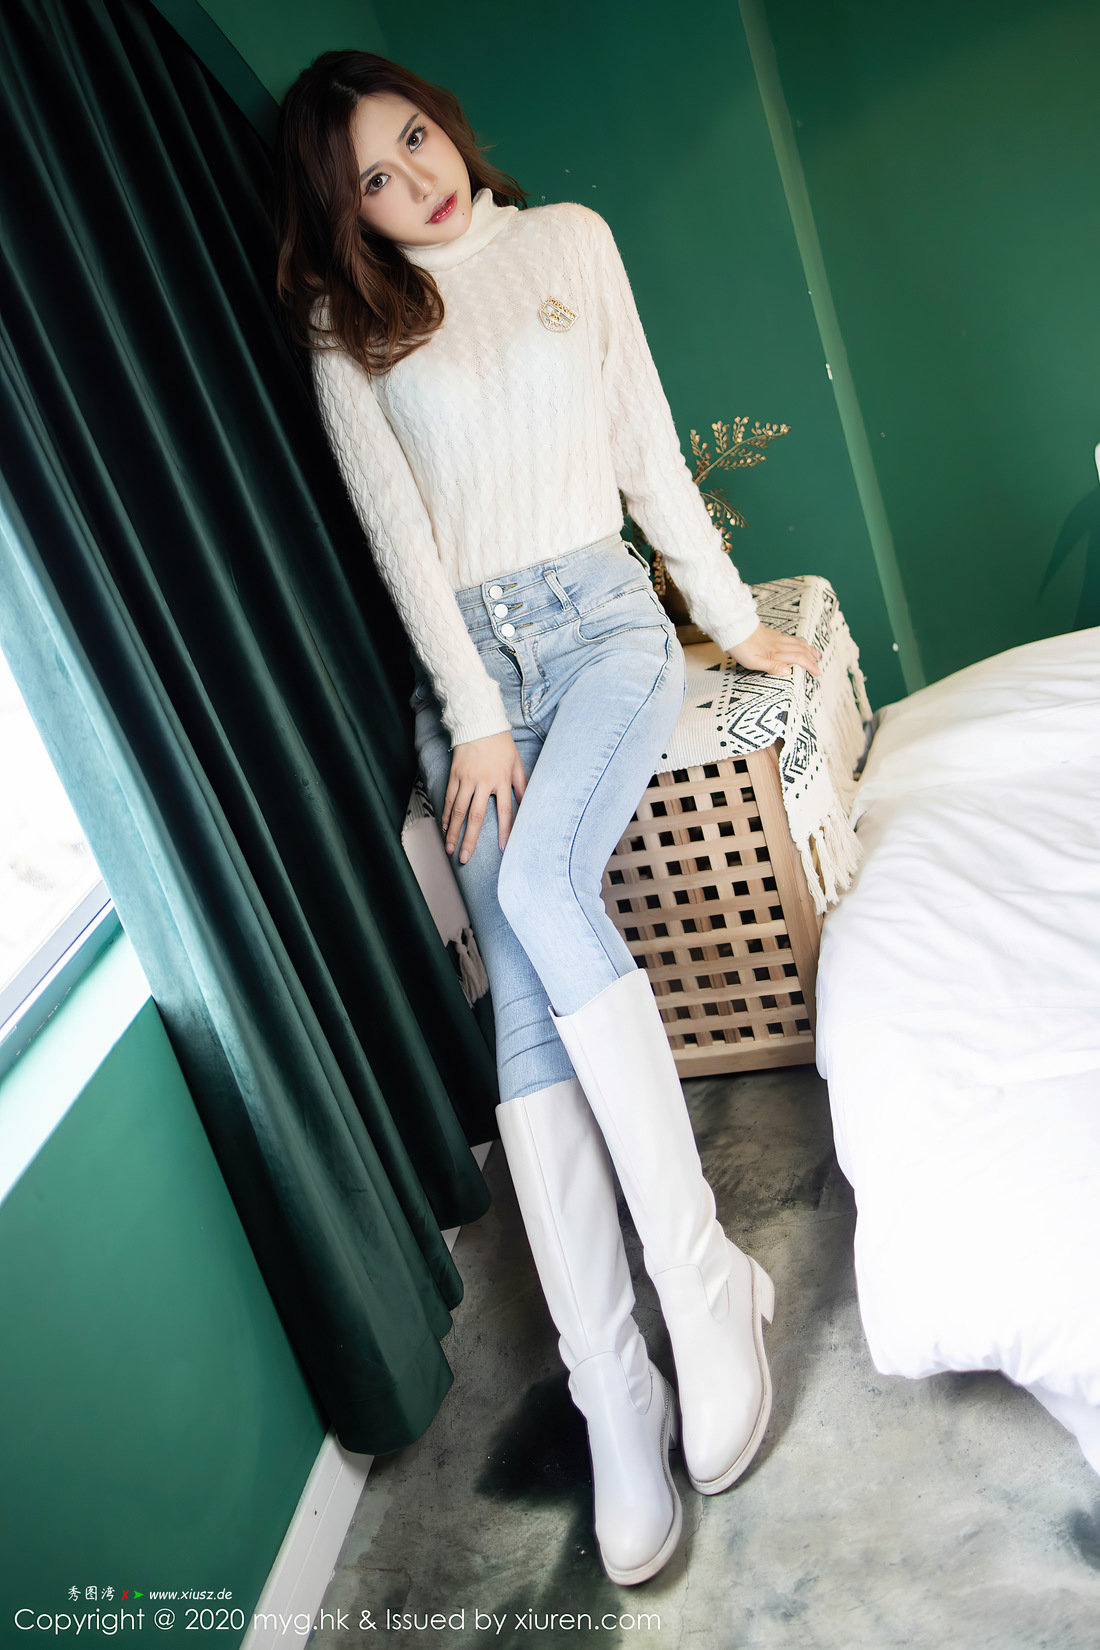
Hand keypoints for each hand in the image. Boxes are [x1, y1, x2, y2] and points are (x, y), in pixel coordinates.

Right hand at [442, 730, 527, 863]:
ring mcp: (466, 779)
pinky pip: (448, 798)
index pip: (505, 811)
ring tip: (450, 848)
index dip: (506, 831)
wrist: (479, 722)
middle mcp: (484, 782)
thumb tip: (528, 804)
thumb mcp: (517, 762)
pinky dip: (445, 814)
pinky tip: (444, 827)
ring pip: (458, 810)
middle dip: (470, 840)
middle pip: (476, 817)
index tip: (504, 848)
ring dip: (453, 832)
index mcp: (502, 780)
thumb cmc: (501, 743)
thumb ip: (522, 785)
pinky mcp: (454, 775)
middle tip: (464, 858)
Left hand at [726, 623, 820, 678]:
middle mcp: (779, 644)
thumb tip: (789, 671)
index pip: (798, 658)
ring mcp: (776, 638)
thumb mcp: (752, 662)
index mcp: (775, 652)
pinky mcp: (773, 634)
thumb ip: (771, 667)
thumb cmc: (740, 647)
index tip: (817, 673)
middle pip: (801, 650)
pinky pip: (792, 637)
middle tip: (820, 666)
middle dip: (813, 658)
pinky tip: (802, 643)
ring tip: (818, 654)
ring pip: (798, 642)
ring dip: (810, 648)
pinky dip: (801, 641)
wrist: (733, 628)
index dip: (810, 665)